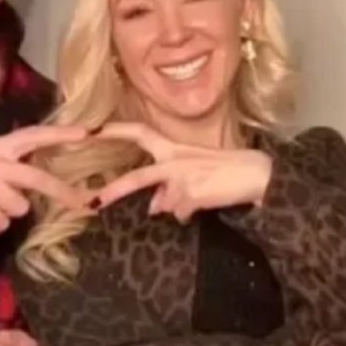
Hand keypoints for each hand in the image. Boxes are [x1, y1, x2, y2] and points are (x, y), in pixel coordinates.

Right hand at [0, 125, 87, 235]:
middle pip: (37, 179)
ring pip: (20, 208)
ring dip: (9, 210)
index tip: (86, 133)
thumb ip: (13, 161)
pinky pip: (2, 224)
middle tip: (84, 203)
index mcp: (0, 146)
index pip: (34, 135)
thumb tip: (43, 179)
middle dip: (62, 192)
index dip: (59, 134)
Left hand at [93, 122, 272, 222]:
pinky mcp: (193, 196)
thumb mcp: (194, 169)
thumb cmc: (227, 168)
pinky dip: (188, 215)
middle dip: (114, 190)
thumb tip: (154, 206)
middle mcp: (174, 160)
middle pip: (138, 177)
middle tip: (93, 202)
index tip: (89, 130)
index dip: (114, 130)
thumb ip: (171, 185)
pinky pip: (181, 214)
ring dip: (166, 208)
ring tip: (160, 213)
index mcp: (173, 148)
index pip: (139, 132)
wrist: (257, 173)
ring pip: (161, 204)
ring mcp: (183, 179)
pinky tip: (203, 207)